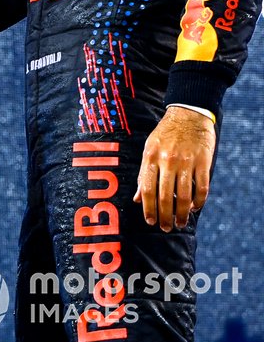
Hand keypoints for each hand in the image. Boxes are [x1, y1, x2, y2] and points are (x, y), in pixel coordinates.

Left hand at [133, 106, 215, 231]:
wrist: (188, 114)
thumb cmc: (165, 134)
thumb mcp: (149, 149)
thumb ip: (144, 174)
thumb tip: (137, 199)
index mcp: (151, 157)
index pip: (147, 189)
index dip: (148, 208)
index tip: (150, 221)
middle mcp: (167, 160)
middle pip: (165, 196)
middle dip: (165, 216)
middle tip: (166, 228)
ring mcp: (186, 161)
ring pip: (184, 195)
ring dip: (183, 213)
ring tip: (181, 223)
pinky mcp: (203, 162)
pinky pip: (202, 187)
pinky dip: (199, 201)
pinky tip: (195, 208)